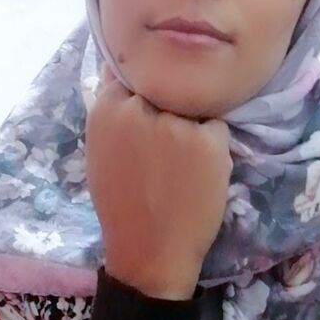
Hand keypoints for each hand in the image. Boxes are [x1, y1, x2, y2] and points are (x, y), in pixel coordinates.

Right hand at [86, 63, 232, 299]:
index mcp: (106, 110)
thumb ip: (113, 111)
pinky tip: (199, 174)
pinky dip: (213, 147)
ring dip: (192, 126)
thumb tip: (122, 68)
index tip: (149, 110)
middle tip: (165, 149)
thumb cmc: (123, 203)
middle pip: (166, 87)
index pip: (132, 71)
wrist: (149, 251)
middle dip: (169, 107)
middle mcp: (139, 109)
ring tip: (182, 164)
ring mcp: (175, 124)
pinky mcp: (208, 140)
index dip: (145, 89)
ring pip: (194, 106)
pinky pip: (217, 128)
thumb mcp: (102, 149)